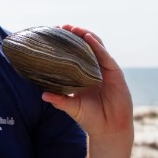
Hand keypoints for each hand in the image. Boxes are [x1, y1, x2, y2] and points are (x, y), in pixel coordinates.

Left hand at [41, 25, 133, 149]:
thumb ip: (59, 100)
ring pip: (97, 47)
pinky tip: (89, 38)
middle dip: (75, 35)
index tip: (54, 34)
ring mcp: (106, 70)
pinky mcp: (116, 74)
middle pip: (86, 47)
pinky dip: (97, 47)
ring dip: (86, 35)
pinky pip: (105, 57)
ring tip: (74, 28)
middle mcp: (95, 70)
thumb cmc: (90, 119)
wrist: (108, 130)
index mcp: (84, 75)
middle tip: (62, 27)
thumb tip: (42, 95)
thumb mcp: (71, 107)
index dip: (66, 44)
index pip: (75, 54)